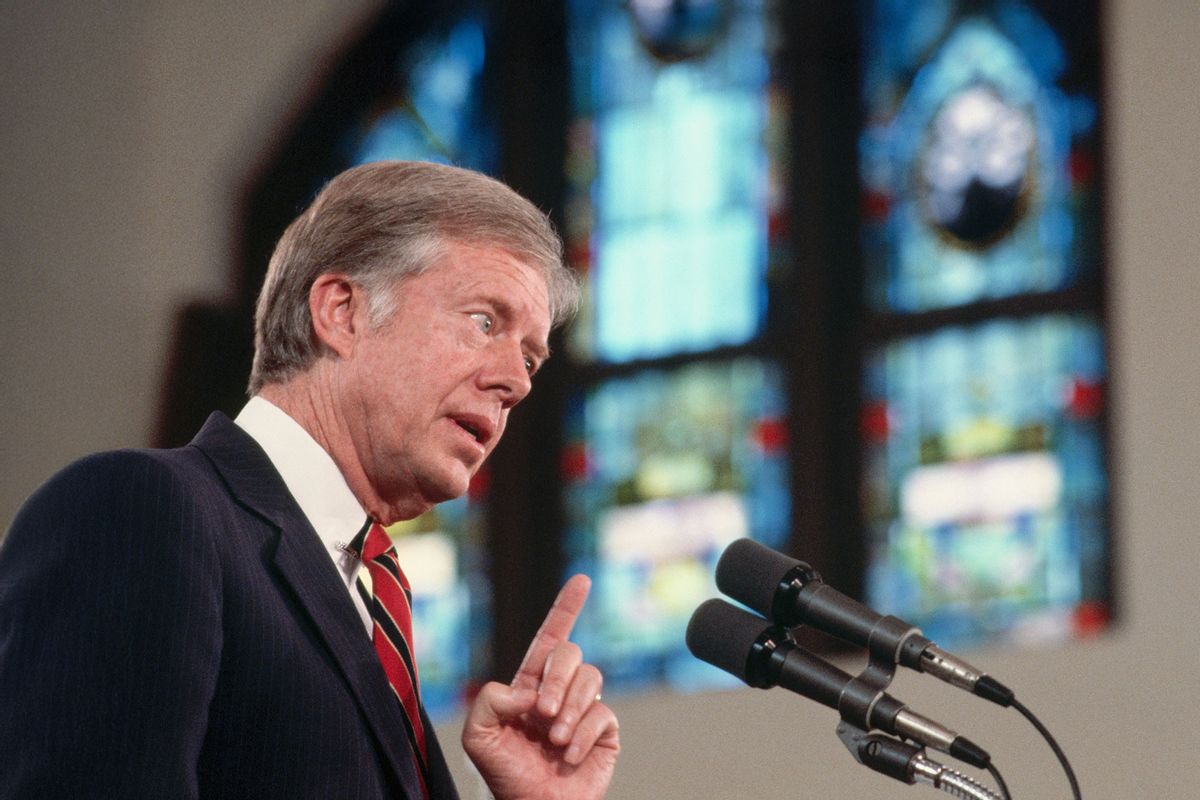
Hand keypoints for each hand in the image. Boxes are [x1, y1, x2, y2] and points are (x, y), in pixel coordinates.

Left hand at [462, 574, 618, 799]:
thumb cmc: (504, 776)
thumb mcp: (478, 736)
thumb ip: (489, 700)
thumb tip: (526, 689)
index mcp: (531, 685)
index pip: (550, 638)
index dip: (566, 608)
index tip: (582, 580)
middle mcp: (560, 692)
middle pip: (570, 654)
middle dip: (557, 679)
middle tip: (542, 713)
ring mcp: (584, 710)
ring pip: (590, 679)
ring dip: (570, 708)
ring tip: (554, 738)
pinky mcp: (604, 732)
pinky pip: (603, 714)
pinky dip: (583, 734)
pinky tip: (568, 754)